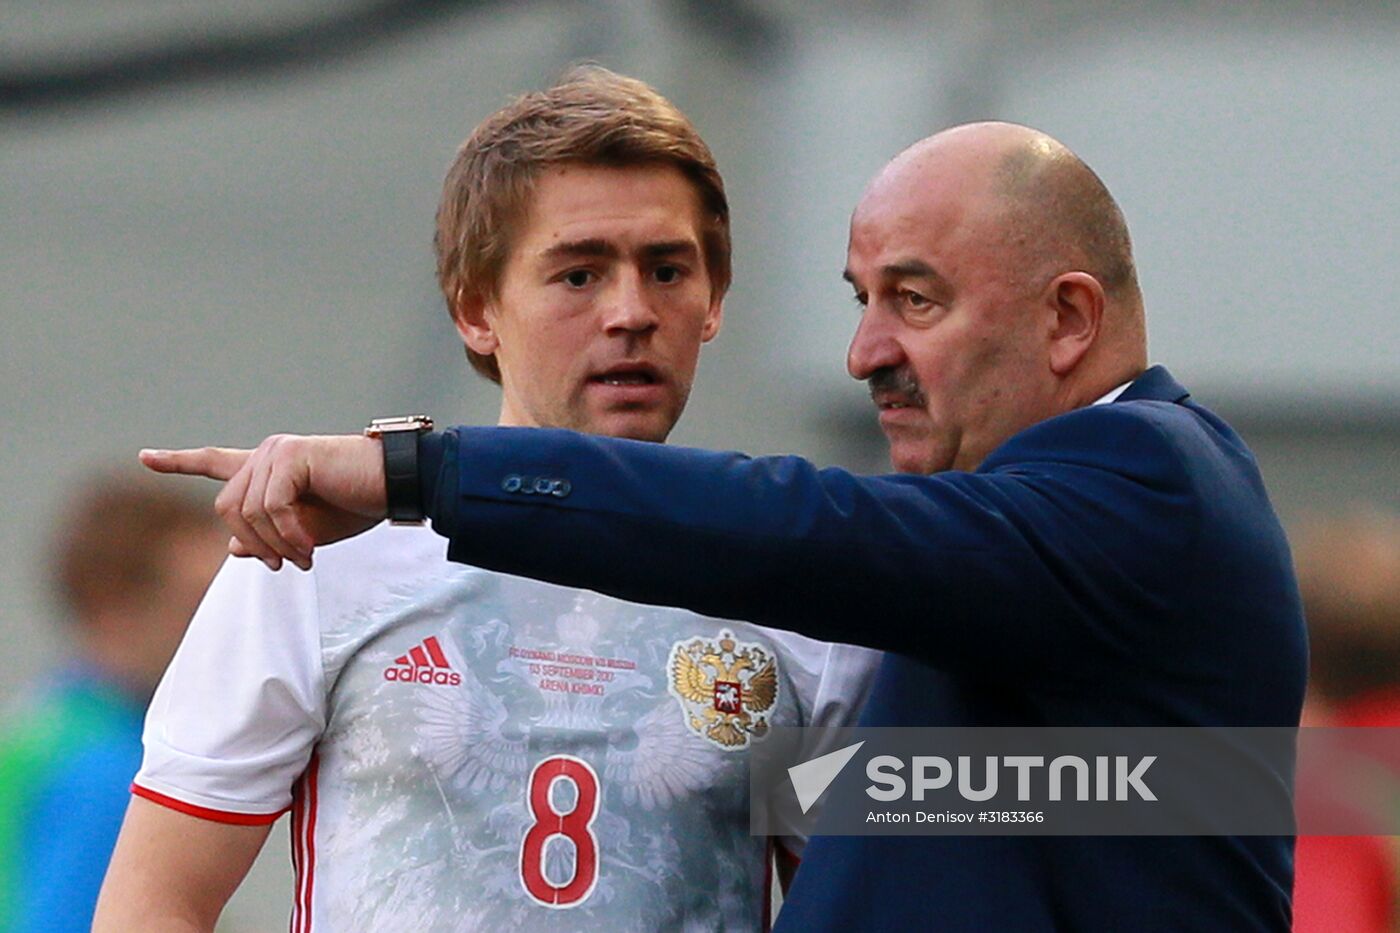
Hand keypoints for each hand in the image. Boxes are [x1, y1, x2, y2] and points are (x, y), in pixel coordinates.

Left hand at [140, 434, 386, 569]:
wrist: (395, 486)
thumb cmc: (358, 505)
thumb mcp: (306, 532)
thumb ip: (268, 537)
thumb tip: (233, 547)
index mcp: (268, 468)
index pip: (215, 462)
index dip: (178, 462)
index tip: (145, 458)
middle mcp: (267, 454)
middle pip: (228, 508)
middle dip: (255, 543)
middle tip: (285, 566)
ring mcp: (277, 451)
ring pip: (248, 512)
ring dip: (275, 545)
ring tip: (305, 558)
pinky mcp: (291, 455)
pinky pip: (271, 507)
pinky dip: (289, 535)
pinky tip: (310, 548)